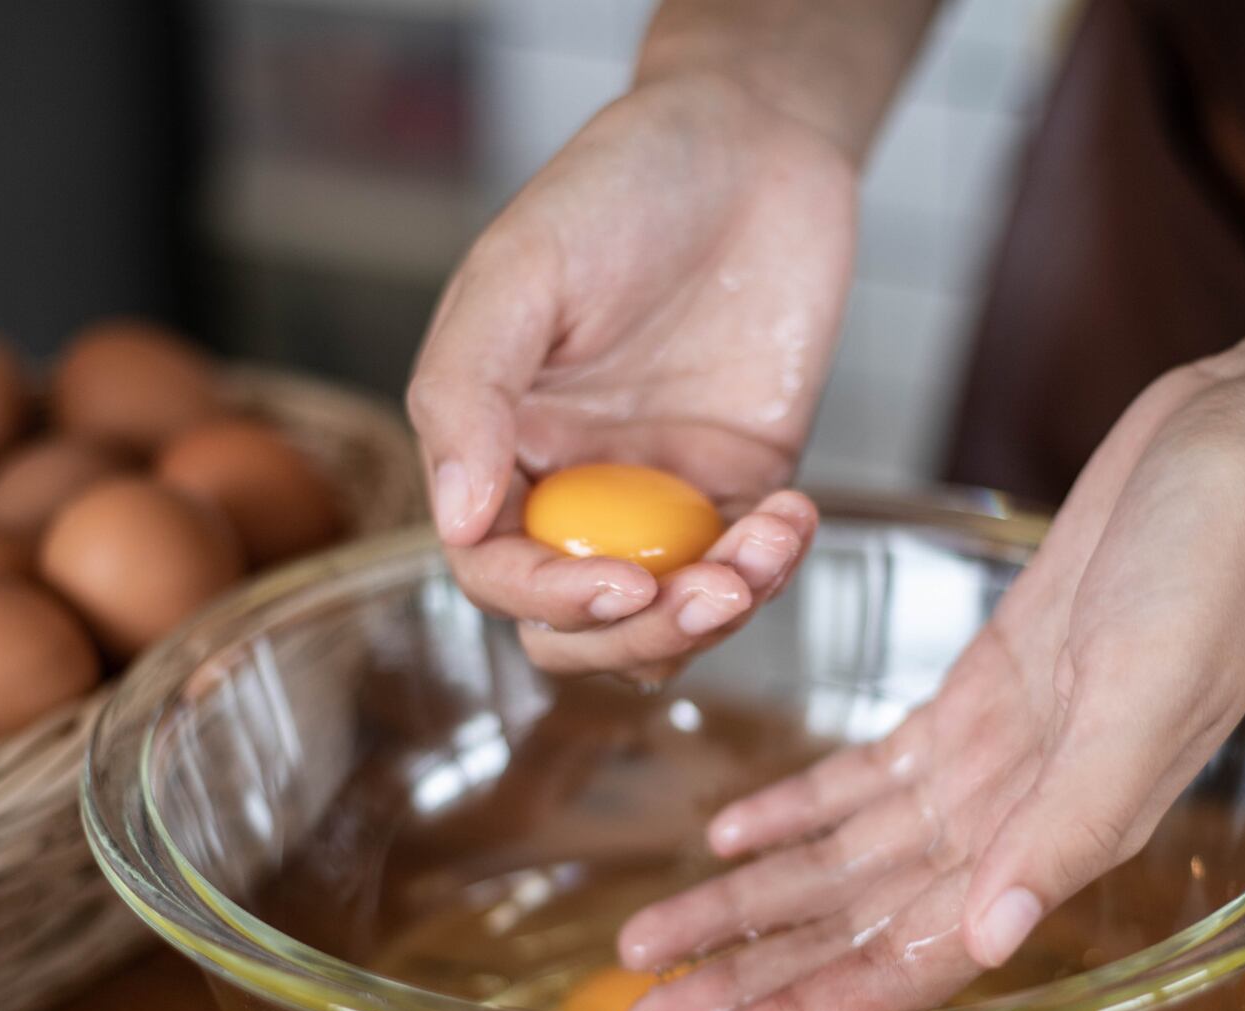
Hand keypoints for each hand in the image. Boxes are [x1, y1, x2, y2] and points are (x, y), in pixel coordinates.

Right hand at [406, 75, 854, 678]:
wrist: (750, 140)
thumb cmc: (617, 186)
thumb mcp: (520, 271)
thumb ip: (469, 392)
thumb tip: (452, 520)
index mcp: (496, 444)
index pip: (495, 569)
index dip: (548, 598)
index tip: (617, 590)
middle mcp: (571, 484)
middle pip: (579, 623)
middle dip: (638, 636)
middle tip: (702, 599)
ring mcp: (658, 494)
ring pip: (666, 618)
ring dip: (713, 617)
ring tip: (763, 553)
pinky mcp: (739, 483)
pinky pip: (746, 568)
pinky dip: (773, 566)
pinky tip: (793, 517)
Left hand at [616, 363, 1244, 1010]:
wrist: (1243, 450)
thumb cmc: (1216, 566)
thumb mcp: (1142, 694)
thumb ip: (1070, 823)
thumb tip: (995, 938)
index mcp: (1064, 833)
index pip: (915, 953)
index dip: (812, 1009)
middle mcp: (1022, 814)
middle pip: (861, 917)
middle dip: (753, 966)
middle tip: (646, 1001)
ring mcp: (997, 755)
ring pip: (850, 852)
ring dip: (755, 895)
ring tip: (658, 933)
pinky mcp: (980, 693)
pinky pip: (873, 773)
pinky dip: (801, 805)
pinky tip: (732, 833)